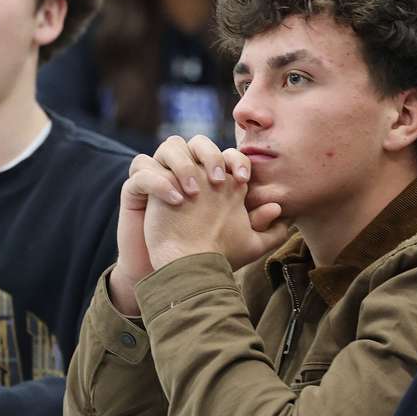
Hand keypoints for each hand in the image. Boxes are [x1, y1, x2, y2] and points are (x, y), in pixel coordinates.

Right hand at [109, 136, 283, 313]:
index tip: (244, 180)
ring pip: (168, 146)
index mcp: (214, 179)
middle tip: (218, 181)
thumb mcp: (246, 246)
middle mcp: (190, 174)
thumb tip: (278, 207)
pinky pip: (141, 170)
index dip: (236, 159)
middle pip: (197, 141)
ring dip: (183, 163)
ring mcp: (164, 178)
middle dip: (209, 154)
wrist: (176, 274)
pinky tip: (175, 201)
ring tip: (194, 192)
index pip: (226, 153)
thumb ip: (268, 232)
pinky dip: (158, 181)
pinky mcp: (138, 190)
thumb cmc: (212, 256)